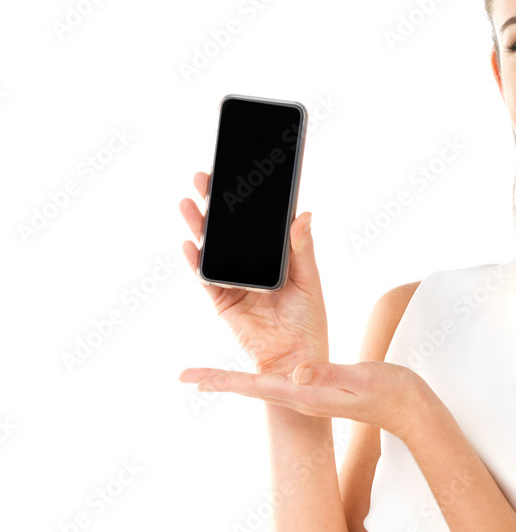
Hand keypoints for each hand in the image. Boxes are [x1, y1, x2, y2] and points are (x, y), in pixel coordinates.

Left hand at [178, 359, 429, 440]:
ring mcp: (308, 396)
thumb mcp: (360, 379)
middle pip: (249, 388)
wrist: (408, 409)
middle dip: (218, 381)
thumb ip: (329, 376)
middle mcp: (301, 397)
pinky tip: (251, 373)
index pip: (255, 386)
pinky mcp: (316, 390)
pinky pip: (278, 383)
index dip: (222, 381)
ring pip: (260, 387)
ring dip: (233, 380)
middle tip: (185, 377)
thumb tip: (297, 373)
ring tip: (207, 376)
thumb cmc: (389, 393)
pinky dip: (257, 376)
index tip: (191, 380)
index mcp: (306, 394)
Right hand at [179, 171, 328, 374]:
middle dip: (216, 204)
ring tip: (189, 203)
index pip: (260, 222)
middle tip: (205, 177)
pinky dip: (195, 261)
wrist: (294, 359)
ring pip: (213, 248)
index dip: (247, 199)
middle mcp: (253, 263)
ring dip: (200, 226)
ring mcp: (235, 279)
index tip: (237, 173)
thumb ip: (302, 249)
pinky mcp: (222, 299)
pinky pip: (205, 277)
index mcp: (276, 256)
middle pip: (231, 230)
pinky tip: (189, 244)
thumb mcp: (309, 281)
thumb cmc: (308, 321)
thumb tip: (303, 214)